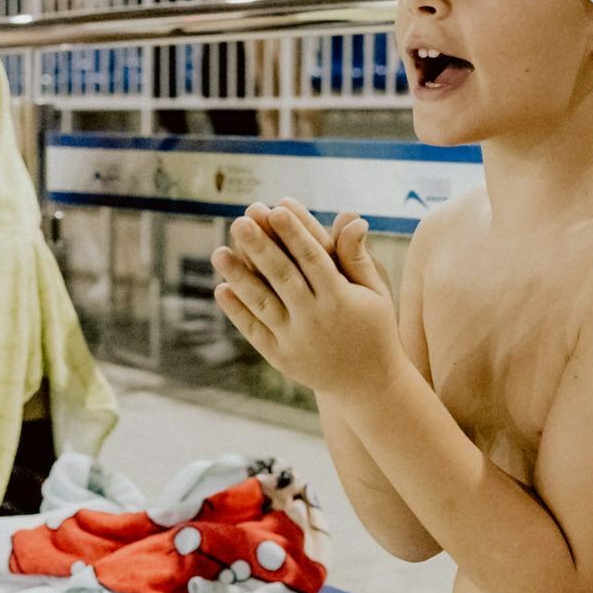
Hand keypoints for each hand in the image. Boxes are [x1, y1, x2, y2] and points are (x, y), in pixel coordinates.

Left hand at [213, 201, 399, 396]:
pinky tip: (221, 288)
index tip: (276, 207)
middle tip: (241, 219)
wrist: (368, 384)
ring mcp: (296, 340)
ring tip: (218, 251)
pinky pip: (254, 331)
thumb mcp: (374, 292)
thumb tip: (352, 216)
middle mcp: (317, 318)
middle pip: (282, 276)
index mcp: (341, 298)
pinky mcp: (281, 358)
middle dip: (260, 246)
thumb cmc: (373, 327)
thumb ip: (356, 256)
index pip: (313, 258)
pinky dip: (237, 311)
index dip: (294, 232)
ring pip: (262, 302)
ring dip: (239, 276)